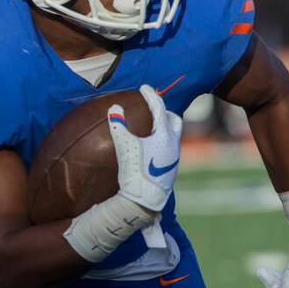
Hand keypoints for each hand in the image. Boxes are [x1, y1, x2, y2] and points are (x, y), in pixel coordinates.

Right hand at [108, 84, 182, 211]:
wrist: (145, 199)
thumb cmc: (136, 170)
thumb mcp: (125, 146)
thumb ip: (118, 125)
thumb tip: (113, 107)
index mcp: (164, 134)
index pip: (159, 108)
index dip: (151, 96)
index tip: (144, 88)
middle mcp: (173, 143)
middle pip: (174, 120)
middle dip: (164, 111)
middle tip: (153, 107)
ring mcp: (174, 156)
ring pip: (173, 134)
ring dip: (164, 126)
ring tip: (151, 125)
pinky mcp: (170, 167)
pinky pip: (169, 146)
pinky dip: (162, 139)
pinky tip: (150, 146)